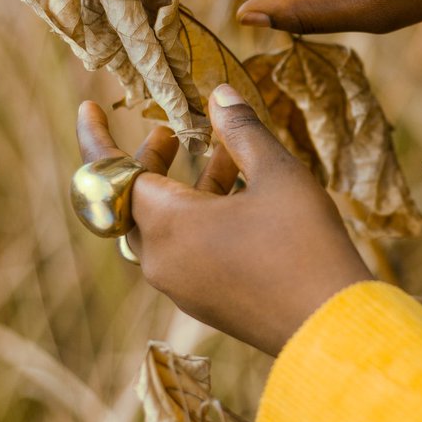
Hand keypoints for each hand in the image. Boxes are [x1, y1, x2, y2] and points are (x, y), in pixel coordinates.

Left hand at [75, 85, 371, 355]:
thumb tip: (219, 94)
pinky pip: (185, 249)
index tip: (89, 108)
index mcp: (168, 226)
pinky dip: (201, 216)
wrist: (332, 327)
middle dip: (154, 161)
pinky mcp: (206, 301)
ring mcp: (183, 286)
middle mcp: (163, 260)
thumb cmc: (303, 244)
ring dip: (188, 186)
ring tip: (227, 154)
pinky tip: (244, 195)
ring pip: (166, 225)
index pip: (112, 175)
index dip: (97, 139)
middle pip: (138, 201)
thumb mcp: (276, 173)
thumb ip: (241, 130)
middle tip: (172, 129)